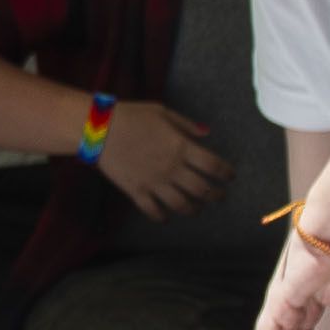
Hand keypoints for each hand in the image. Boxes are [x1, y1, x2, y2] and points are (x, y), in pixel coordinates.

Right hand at [95, 100, 232, 219]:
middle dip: (216, 196)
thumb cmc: (132, 115)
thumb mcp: (162, 112)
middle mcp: (172, 168)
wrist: (99, 128)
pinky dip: (162, 217)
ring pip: (182, 205)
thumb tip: (207, 133)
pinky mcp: (136, 191)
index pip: (214, 165)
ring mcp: (154, 182)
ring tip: (197, 208)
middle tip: (220, 196)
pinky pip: (154, 211)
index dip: (226, 173)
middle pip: (203, 190)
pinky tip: (166, 216)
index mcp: (181, 147)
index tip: (230, 176)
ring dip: (194, 209)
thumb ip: (186, 125)